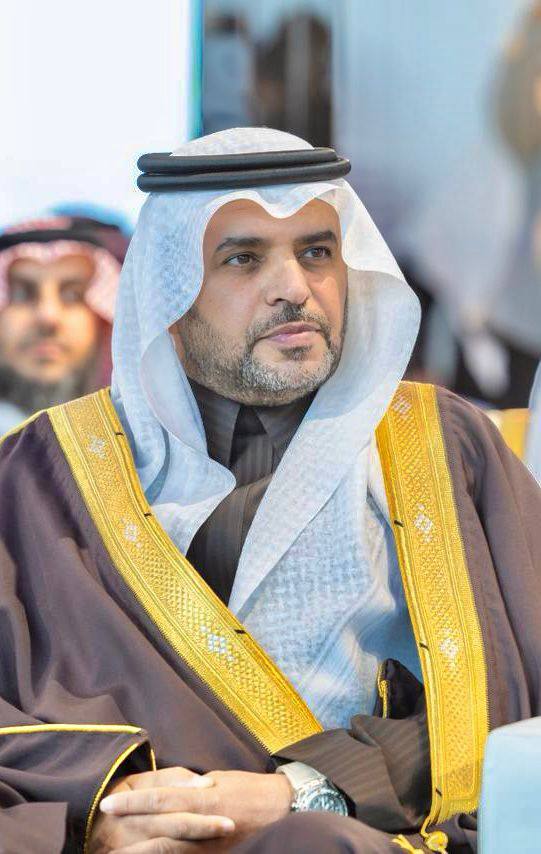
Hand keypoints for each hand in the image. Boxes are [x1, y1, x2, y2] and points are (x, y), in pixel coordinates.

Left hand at [92, 767, 292, 851]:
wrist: (285, 811)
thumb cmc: (251, 790)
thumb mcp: (220, 780)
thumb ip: (194, 787)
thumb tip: (174, 789)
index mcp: (202, 797)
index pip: (159, 798)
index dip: (132, 801)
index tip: (108, 803)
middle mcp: (202, 822)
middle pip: (156, 826)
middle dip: (127, 828)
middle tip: (100, 831)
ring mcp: (207, 846)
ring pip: (167, 850)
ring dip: (140, 851)